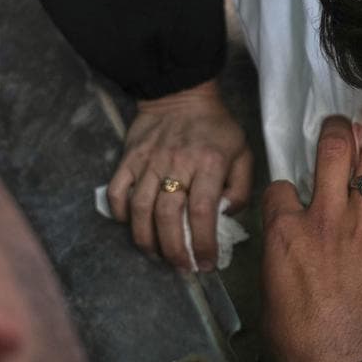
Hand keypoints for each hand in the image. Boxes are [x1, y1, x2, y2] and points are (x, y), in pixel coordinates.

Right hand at [106, 79, 251, 270]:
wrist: (181, 94)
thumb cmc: (217, 128)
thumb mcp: (242, 152)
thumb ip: (240, 186)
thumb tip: (225, 216)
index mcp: (209, 163)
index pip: (203, 211)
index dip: (203, 243)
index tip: (206, 263)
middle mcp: (176, 165)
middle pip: (168, 217)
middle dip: (174, 250)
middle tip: (182, 267)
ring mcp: (148, 162)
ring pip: (140, 210)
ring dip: (147, 239)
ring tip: (158, 256)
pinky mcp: (128, 159)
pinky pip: (118, 192)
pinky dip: (121, 214)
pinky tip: (132, 227)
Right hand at [261, 115, 361, 361]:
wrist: (341, 356)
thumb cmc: (298, 335)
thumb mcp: (270, 289)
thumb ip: (278, 256)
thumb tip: (285, 248)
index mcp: (284, 231)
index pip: (281, 186)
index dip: (287, 186)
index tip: (295, 190)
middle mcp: (323, 216)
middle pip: (332, 153)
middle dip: (338, 129)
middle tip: (344, 122)